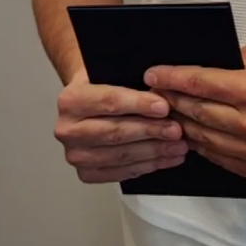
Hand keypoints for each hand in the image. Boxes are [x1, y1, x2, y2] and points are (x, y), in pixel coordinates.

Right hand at [55, 69, 187, 183]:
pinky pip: (120, 172)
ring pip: (120, 155)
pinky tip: (165, 159)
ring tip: (177, 146)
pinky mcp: (86, 172)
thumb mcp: (112, 72)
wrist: (86, 102)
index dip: (138, 105)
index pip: (109, 102)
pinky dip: (146, 166)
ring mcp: (75, 154)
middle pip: (115, 132)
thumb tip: (164, 91)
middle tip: (176, 130)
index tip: (163, 107)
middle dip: (150, 131)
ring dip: (153, 152)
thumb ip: (132, 81)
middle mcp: (67, 129)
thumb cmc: (102, 85)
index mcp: (70, 100)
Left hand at [145, 44, 245, 179]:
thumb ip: (224, 64)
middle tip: (152, 92)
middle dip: (171, 100)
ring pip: (201, 137)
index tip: (152, 74)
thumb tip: (188, 70)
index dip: (172, 78)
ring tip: (166, 113)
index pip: (200, 84)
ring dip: (180, 124)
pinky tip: (188, 131)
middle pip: (196, 112)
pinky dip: (199, 143)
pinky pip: (215, 156)